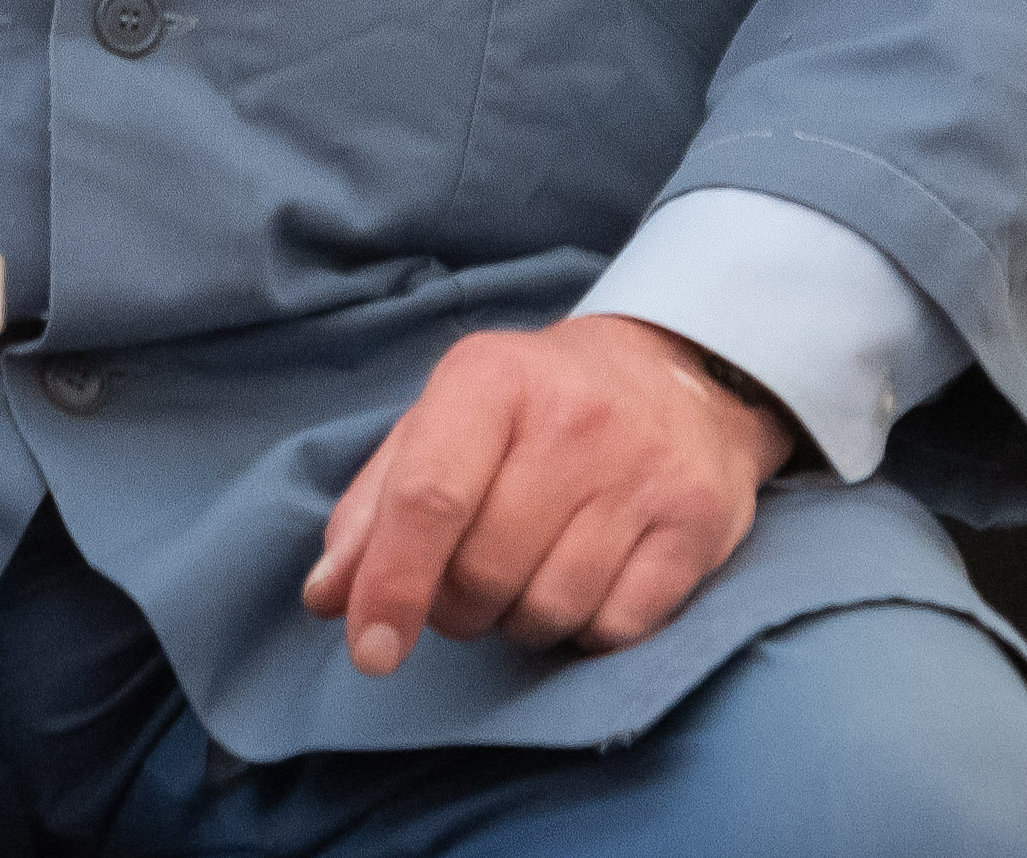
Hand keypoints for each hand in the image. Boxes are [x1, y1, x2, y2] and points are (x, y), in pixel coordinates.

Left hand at [298, 317, 796, 680]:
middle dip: (458, 606)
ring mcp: (643, 470)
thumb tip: (328, 597)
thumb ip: (376, 507)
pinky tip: (589, 581)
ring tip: (531, 572)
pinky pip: (616, 629)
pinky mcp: (697, 522)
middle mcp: (572, 417)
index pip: (427, 499)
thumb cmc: (536, 409)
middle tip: (471, 579)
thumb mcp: (445, 425)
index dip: (391, 586)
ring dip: (521, 621)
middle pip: (484, 572)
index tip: (371, 651)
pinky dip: (586, 630)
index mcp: (489, 378)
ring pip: (549, 610)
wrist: (680, 374)